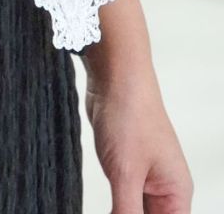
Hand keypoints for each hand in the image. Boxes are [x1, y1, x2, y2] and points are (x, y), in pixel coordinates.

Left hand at [84, 70, 192, 213]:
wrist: (114, 77)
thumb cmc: (129, 116)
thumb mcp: (125, 172)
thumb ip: (126, 210)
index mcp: (176, 193)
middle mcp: (165, 188)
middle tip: (113, 211)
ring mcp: (144, 175)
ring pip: (136, 211)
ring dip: (121, 213)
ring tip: (109, 207)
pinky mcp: (125, 164)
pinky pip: (122, 195)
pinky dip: (114, 205)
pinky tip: (102, 206)